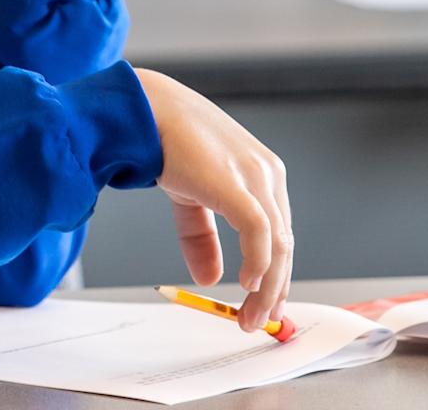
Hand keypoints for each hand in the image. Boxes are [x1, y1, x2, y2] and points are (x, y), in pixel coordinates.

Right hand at [135, 68, 292, 331]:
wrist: (144, 108)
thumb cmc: (164, 138)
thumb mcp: (188, 193)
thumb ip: (200, 234)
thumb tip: (208, 277)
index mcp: (262, 171)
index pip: (278, 232)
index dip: (273, 272)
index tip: (264, 302)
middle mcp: (267, 173)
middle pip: (283, 243)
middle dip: (274, 288)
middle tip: (260, 319)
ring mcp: (257, 177)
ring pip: (277, 245)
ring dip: (267, 288)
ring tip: (250, 315)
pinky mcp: (238, 185)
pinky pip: (260, 234)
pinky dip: (258, 264)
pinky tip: (247, 285)